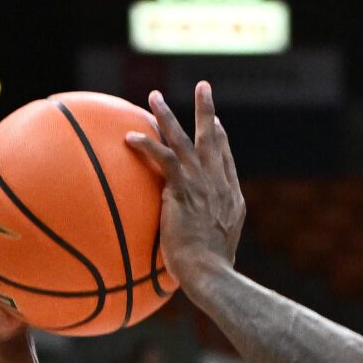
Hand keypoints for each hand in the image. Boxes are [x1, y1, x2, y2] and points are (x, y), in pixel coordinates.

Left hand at [123, 82, 244, 289]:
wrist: (211, 275)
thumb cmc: (210, 274)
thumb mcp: (217, 253)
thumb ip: (208, 240)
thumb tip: (199, 251)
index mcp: (231, 199)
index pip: (226, 161)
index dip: (221, 140)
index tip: (216, 124)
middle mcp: (220, 186)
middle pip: (213, 140)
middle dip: (207, 111)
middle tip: (203, 88)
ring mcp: (203, 186)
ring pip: (185, 141)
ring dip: (168, 116)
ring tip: (154, 96)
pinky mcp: (184, 191)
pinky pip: (163, 159)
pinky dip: (147, 145)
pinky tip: (130, 136)